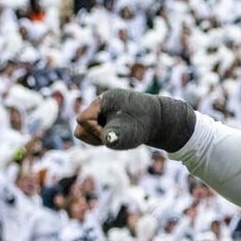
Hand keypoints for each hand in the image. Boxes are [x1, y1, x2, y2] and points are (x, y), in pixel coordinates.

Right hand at [74, 89, 195, 152]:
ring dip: (97, 137)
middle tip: (111, 138)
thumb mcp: (132, 132)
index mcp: (104, 100)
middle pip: (81, 125)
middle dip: (93, 135)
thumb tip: (109, 140)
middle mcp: (101, 103)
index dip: (93, 131)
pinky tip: (117, 136)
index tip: (109, 134)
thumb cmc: (144, 126)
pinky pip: (94, 129)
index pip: (82, 119)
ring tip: (116, 137)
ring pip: (86, 129)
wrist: (160, 120)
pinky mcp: (106, 116)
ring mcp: (103, 110)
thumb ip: (118, 135)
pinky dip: (103, 136)